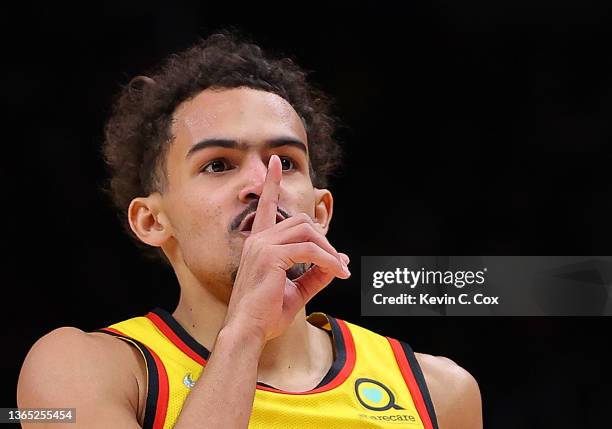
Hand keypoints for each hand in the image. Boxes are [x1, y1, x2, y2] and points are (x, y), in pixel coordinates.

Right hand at [223, 155, 350, 341]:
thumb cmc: (266, 314)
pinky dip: (328, 261)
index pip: (265, 206)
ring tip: (337, 270)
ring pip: (308, 232)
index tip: (274, 161)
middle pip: (302, 221)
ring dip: (328, 250)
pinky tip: (337, 274)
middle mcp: (258, 239)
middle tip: (335, 264)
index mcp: (259, 243)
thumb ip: (316, 273)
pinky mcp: (271, 257)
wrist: (248, 332)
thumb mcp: (297, 290)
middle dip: (323, 239)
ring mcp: (262, 246)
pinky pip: (310, 251)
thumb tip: (340, 261)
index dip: (270, 183)